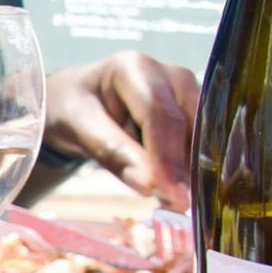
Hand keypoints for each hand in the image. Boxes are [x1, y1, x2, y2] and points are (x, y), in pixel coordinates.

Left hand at [43, 51, 198, 208]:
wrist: (76, 99)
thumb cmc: (73, 108)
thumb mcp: (79, 127)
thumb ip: (111, 152)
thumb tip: (149, 185)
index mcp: (134, 67)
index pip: (157, 114)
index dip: (166, 156)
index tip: (171, 193)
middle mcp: (167, 73)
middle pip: (185, 122)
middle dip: (183, 166)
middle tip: (180, 205)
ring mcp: (184, 90)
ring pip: (198, 132)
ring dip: (190, 168)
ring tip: (178, 202)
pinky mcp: (191, 110)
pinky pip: (196, 139)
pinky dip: (188, 166)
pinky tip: (179, 191)